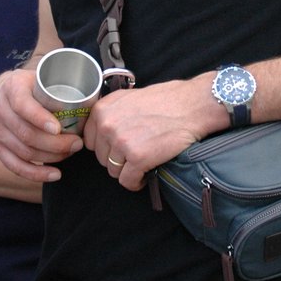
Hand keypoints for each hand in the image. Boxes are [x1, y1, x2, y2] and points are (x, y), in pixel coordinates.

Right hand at [0, 69, 81, 182]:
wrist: (1, 94)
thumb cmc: (30, 87)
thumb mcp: (40, 78)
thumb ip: (59, 86)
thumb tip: (95, 99)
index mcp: (12, 88)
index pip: (23, 106)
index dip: (40, 119)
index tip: (59, 128)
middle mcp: (0, 110)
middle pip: (27, 134)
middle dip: (56, 143)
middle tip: (77, 143)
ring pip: (24, 152)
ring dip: (51, 157)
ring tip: (70, 153)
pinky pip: (16, 166)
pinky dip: (36, 174)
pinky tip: (55, 174)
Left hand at [82, 78, 212, 191]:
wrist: (192, 105)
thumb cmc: (166, 100)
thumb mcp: (129, 98)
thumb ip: (112, 114)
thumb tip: (102, 133)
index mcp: (103, 109)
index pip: (89, 140)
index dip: (105, 147)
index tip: (118, 148)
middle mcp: (108, 125)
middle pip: (101, 158)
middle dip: (117, 159)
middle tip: (135, 154)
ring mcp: (122, 142)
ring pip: (113, 171)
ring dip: (128, 171)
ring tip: (143, 163)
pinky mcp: (138, 158)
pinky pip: (128, 181)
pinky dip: (137, 182)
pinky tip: (146, 175)